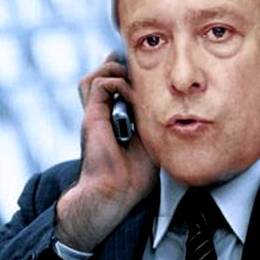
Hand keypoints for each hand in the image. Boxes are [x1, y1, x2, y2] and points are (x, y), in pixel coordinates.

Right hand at [56, 53, 157, 250]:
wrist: (117, 191)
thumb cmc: (135, 175)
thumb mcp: (151, 141)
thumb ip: (151, 120)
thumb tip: (167, 102)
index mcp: (114, 121)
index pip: (115, 87)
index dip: (129, 77)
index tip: (149, 75)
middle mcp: (102, 115)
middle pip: (102, 77)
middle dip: (120, 68)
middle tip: (141, 72)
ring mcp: (96, 115)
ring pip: (96, 77)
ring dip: (116, 72)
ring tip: (133, 81)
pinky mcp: (93, 116)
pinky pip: (100, 85)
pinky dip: (117, 83)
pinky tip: (131, 95)